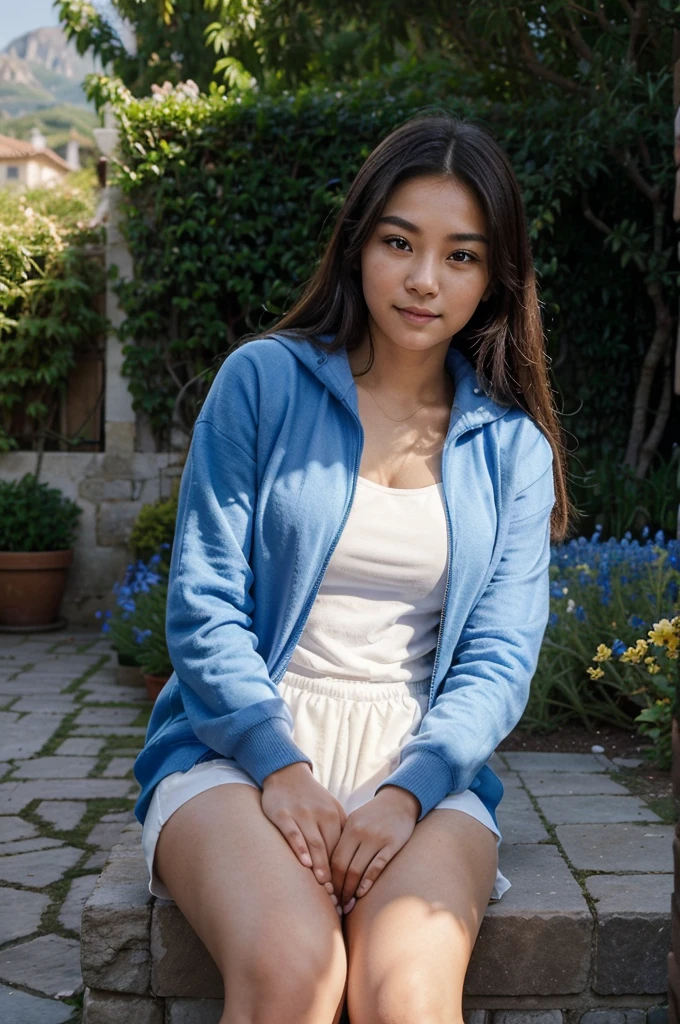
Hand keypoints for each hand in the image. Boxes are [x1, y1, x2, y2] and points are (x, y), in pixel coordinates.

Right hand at [261, 762, 347, 905]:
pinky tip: (304, 863)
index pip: (342, 847)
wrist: (287, 773)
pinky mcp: (283, 814)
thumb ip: (340, 829)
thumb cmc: (311, 796)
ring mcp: (302, 814)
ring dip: (319, 865)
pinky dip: (299, 847)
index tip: (347, 891)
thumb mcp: (330, 808)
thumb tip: (352, 857)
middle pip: (330, 849)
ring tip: (324, 885)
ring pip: (314, 843)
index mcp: (334, 816)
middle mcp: (321, 815)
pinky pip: (293, 833)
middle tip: (337, 897)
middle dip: (333, 874)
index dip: (345, 870)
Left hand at [330, 785, 420, 913]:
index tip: (328, 894)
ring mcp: (377, 838)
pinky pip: (377, 866)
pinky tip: (362, 894)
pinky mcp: (392, 844)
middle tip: (337, 905)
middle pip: (343, 866)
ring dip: (351, 890)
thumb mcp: (355, 822)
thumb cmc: (373, 815)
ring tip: (348, 904)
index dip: (330, 879)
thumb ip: (343, 840)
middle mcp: (360, 833)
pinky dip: (368, 882)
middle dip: (338, 889)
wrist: (399, 801)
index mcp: (349, 828)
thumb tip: (328, 868)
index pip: (334, 859)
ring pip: (358, 870)